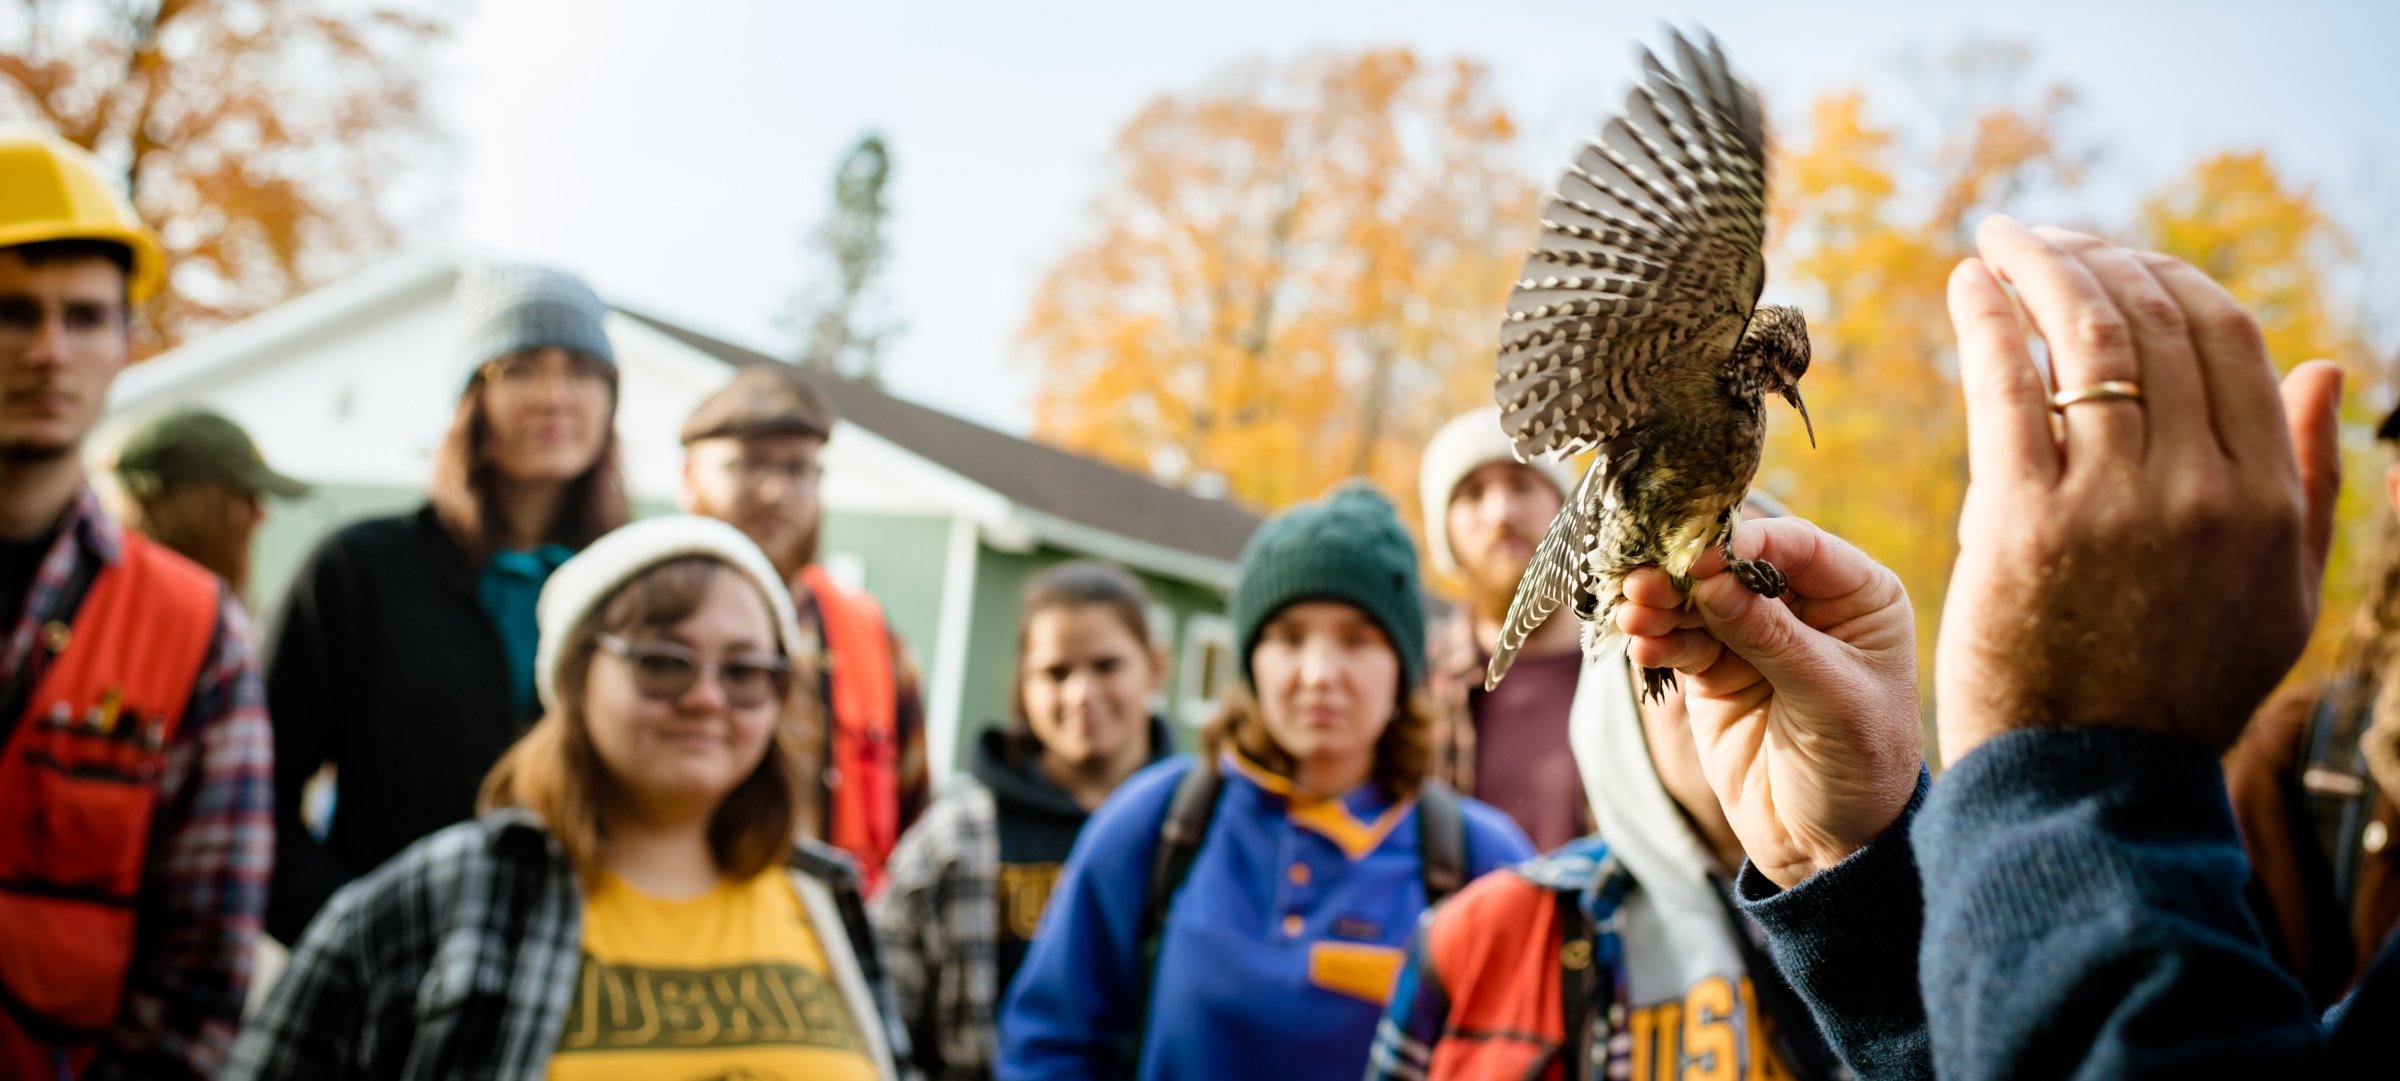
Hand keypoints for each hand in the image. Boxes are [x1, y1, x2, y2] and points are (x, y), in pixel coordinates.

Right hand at [1619, 518, 1922, 888]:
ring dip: (1662, 603)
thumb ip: (1770, 637)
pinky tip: (1641, 645)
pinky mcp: (1716, 672)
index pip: (1796, 546)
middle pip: (1734, 566)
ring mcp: (1755, 639)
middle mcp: (1805, 608)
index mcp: (1857, 598)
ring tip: (1632, 612)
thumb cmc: (1858, 768)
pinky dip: (1658, 640)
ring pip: (1698, 601)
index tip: (1698, 556)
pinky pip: (1680, 642)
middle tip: (1645, 579)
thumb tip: (1710, 577)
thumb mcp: (1828, 699)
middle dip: (1688, 572)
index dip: (1745, 541)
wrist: (1829, 847)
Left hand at [1933, 217, 2341, 764]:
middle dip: (2095, 257)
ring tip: (2000, 242)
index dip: (2169, 276)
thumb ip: (2306, 480)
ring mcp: (2112, 506)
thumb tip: (2321, 364)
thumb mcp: (2278, 595)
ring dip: (2037, 268)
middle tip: (2042, 237)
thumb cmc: (2175, 688)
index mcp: (2267, 501)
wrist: (2085, 783)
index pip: (2228, 336)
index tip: (2114, 257)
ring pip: (2084, 336)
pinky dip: (1987, 319)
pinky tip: (1967, 286)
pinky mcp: (2022, 525)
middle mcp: (2200, 492)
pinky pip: (2008, 387)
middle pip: (2155, 320)